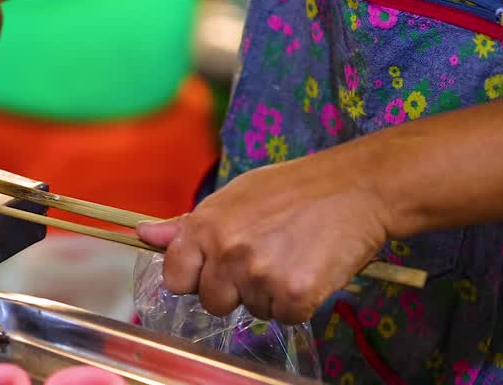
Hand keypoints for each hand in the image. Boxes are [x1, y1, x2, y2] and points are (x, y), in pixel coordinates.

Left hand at [136, 145, 392, 323]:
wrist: (356, 187)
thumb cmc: (294, 188)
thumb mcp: (235, 195)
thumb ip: (188, 222)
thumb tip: (146, 235)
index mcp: (206, 224)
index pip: (175, 277)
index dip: (195, 278)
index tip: (214, 270)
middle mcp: (226, 250)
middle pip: (212, 301)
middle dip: (235, 289)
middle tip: (265, 257)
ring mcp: (259, 274)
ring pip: (251, 309)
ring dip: (270, 294)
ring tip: (292, 256)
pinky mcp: (294, 294)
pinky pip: (285, 316)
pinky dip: (300, 302)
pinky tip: (310, 269)